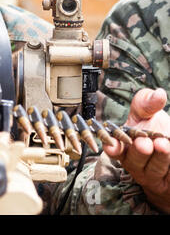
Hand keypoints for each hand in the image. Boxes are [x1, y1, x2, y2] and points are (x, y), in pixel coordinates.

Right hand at [103, 88, 169, 212]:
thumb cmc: (155, 130)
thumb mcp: (147, 114)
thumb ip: (147, 103)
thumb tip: (158, 94)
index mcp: (122, 145)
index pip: (113, 149)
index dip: (112, 147)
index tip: (112, 144)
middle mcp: (133, 162)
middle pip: (134, 160)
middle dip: (139, 152)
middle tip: (144, 142)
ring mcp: (151, 174)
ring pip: (154, 169)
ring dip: (159, 158)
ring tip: (164, 145)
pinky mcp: (167, 182)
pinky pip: (169, 175)